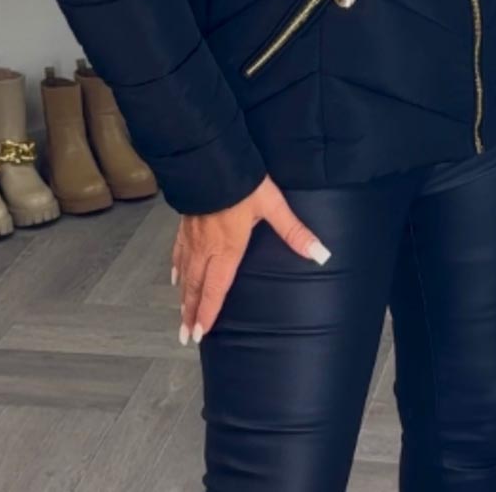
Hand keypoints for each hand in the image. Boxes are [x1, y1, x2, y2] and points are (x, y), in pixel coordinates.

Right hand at [170, 174, 331, 344]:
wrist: (211, 159)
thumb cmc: (243, 183)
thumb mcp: (272, 206)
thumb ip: (295, 232)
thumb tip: (321, 254)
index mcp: (227, 249)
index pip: (216, 289)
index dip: (208, 313)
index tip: (199, 335)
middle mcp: (206, 247)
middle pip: (196, 287)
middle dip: (190, 313)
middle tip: (184, 336)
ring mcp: (192, 235)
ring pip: (184, 273)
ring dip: (182, 297)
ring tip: (180, 315)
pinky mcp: (185, 223)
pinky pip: (177, 251)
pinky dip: (175, 267)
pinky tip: (174, 277)